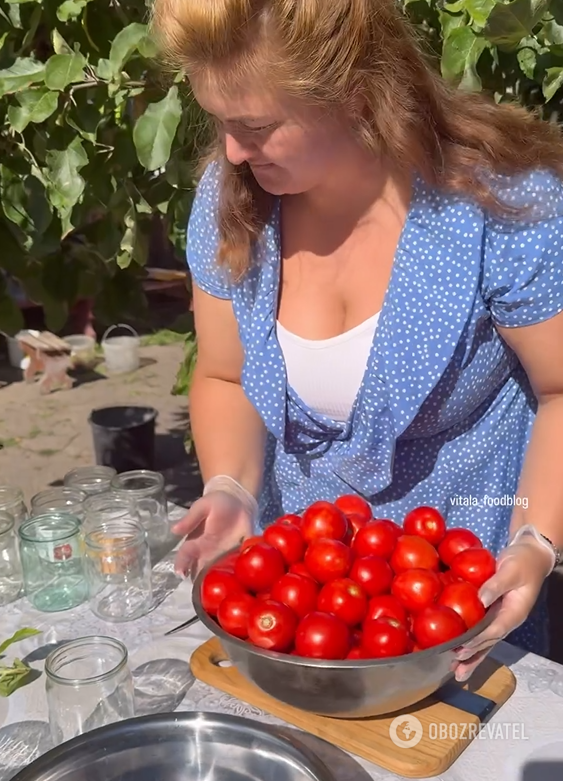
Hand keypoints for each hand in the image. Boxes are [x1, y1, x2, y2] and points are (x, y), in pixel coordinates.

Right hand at [172, 476, 257, 578]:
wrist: (239, 502)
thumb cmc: (217, 503)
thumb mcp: (202, 506)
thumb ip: (191, 519)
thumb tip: (174, 530)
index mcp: (197, 543)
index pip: (186, 556)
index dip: (182, 564)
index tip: (181, 573)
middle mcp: (209, 554)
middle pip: (201, 571)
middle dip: (200, 582)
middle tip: (201, 588)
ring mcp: (225, 556)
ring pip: (219, 573)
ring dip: (218, 580)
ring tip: (219, 588)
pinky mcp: (241, 554)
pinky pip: (240, 566)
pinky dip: (239, 572)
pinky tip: (240, 579)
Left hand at [452, 527, 554, 681]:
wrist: (531, 554)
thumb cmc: (522, 561)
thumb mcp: (510, 570)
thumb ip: (496, 584)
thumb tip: (480, 600)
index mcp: (515, 612)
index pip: (494, 630)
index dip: (478, 640)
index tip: (461, 649)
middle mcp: (508, 619)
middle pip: (490, 642)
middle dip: (473, 656)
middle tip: (456, 670)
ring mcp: (502, 616)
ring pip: (486, 641)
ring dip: (472, 656)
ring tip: (457, 672)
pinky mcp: (495, 611)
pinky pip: (483, 629)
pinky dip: (473, 641)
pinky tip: (461, 650)